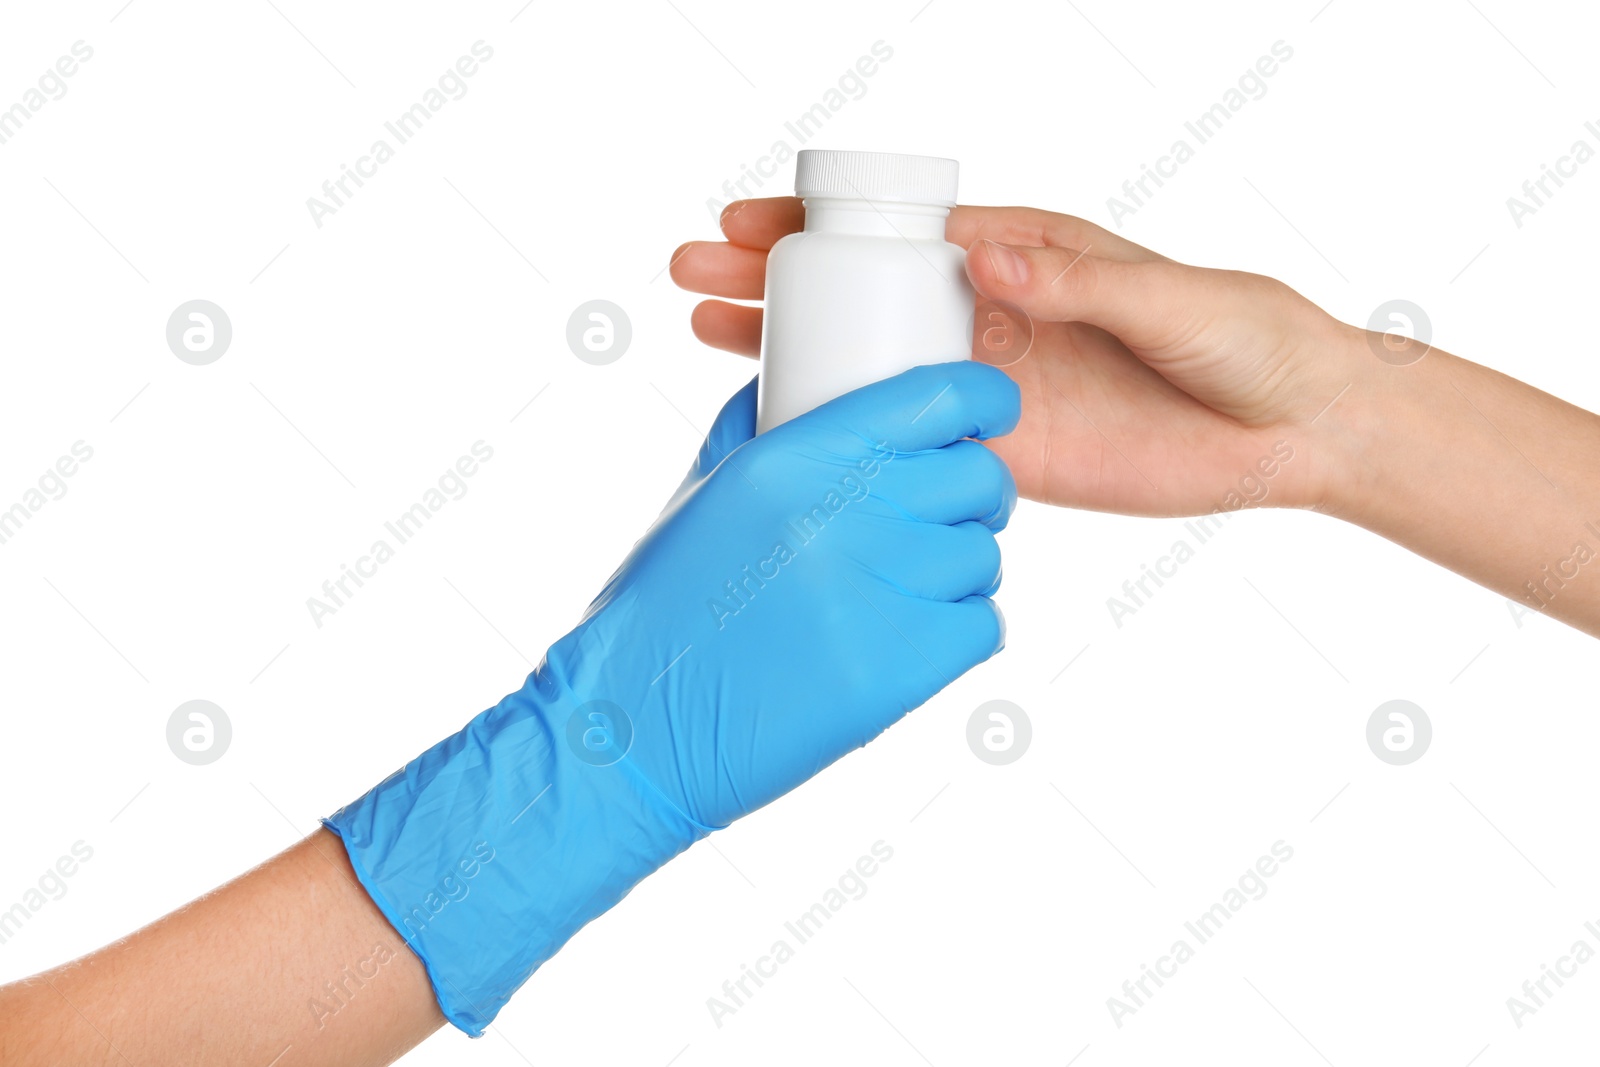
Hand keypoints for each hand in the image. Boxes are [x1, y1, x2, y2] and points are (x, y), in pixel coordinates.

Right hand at [326, 361, 1019, 1032]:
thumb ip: (760, 426)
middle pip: (978, 477)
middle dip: (973, 493)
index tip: (993, 412)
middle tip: (944, 515)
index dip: (985, 400)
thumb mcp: (704, 490)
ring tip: (908, 588)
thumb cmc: (664, 605)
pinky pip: (982, 628)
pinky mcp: (900, 671)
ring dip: (958, 569)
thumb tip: (799, 378)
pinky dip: (958, 632)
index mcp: (797, 457)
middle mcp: (846, 513)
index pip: (938, 397)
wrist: (636, 722)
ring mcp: (879, 593)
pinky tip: (908, 637)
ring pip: (983, 556)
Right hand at [671, 198, 1360, 516]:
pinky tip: (787, 429)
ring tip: (707, 335)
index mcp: (1025, 253)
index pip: (903, 231)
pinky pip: (909, 440)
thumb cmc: (1247, 337)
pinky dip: (850, 432)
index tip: (749, 223)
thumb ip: (1077, 281)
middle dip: (775, 278)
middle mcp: (992, 313)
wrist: (1293, 430)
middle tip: (691, 272)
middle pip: (863, 290)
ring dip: (794, 349)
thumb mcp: (1170, 299)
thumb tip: (985, 256)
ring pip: (870, 362)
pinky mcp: (1003, 452)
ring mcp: (989, 384)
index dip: (821, 224)